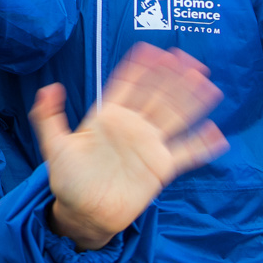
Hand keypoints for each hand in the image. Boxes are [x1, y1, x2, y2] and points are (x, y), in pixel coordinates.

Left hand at [34, 43, 226, 249]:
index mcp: (107, 118)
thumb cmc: (67, 179)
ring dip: (190, 100)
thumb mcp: (53, 145)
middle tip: (188, 58)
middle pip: (156, 96)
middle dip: (171, 77)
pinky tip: (215, 132)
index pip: (127, 86)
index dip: (141, 68)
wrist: (83, 213)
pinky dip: (201, 145)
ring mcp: (148, 147)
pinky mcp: (160, 169)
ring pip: (174, 118)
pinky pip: (186, 154)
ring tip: (205, 82)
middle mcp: (132, 128)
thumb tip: (49, 87)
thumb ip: (47, 116)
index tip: (154, 50)